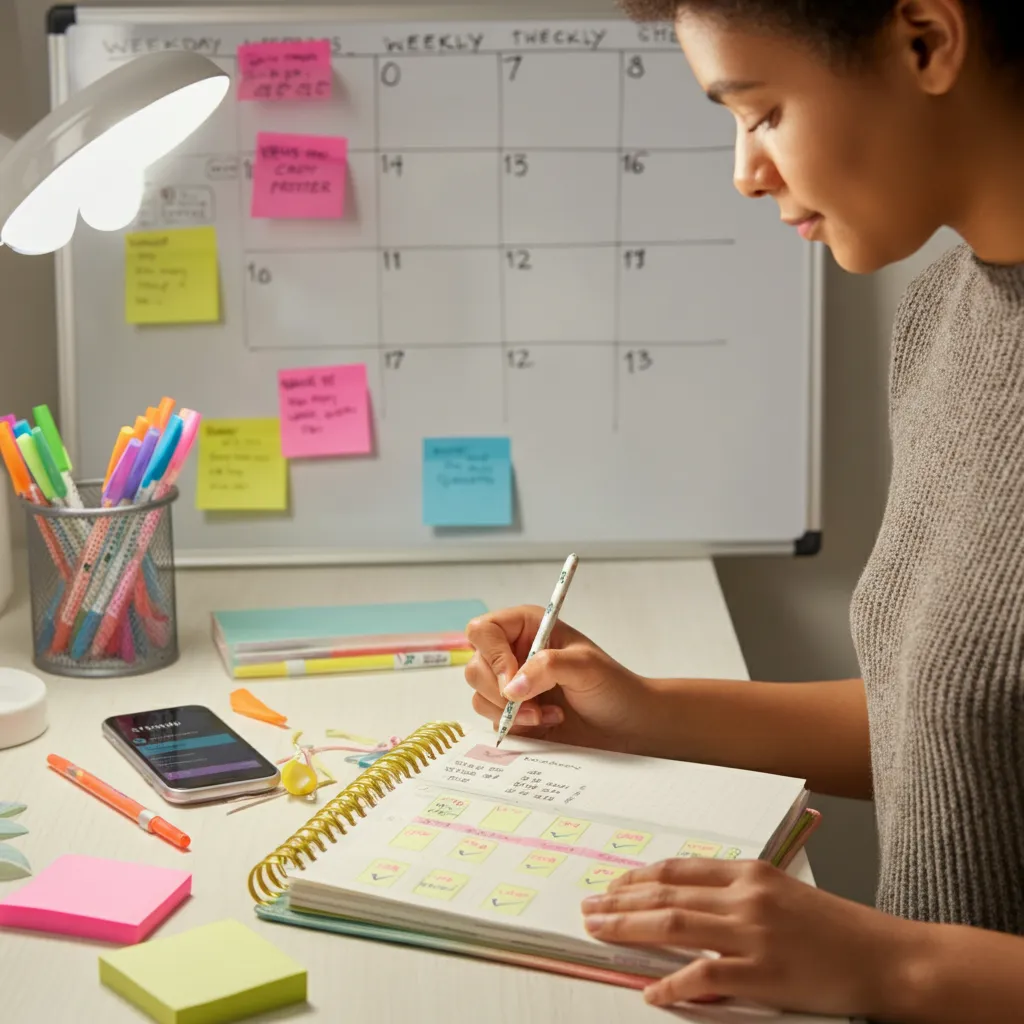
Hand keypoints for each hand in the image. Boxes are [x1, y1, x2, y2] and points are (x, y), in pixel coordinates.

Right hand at [464, 605, 652, 750]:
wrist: (627, 726)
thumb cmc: (612, 687)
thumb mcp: (585, 667)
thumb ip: (547, 667)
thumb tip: (512, 687)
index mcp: (528, 628)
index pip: (484, 631)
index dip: (492, 655)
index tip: (513, 681)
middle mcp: (513, 654)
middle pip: (475, 667)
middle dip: (500, 691)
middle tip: (531, 702)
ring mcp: (511, 686)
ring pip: (480, 697)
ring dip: (511, 712)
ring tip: (547, 714)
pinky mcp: (513, 715)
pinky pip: (493, 721)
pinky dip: (517, 727)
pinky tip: (547, 723)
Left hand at [581, 858, 915, 1016]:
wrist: (885, 957)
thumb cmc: (836, 929)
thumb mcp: (782, 895)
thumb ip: (736, 896)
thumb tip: (687, 908)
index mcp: (749, 873)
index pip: (678, 870)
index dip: (638, 877)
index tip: (611, 884)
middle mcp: (745, 896)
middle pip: (666, 893)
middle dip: (620, 900)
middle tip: (588, 909)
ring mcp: (753, 933)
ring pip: (674, 924)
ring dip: (629, 928)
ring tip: (599, 933)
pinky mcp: (764, 973)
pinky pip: (705, 977)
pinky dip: (673, 984)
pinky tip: (652, 991)